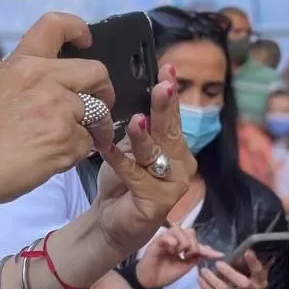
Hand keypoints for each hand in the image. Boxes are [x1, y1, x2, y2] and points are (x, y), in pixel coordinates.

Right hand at [0, 13, 116, 207]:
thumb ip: (6, 72)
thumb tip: (22, 67)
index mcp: (22, 64)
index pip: (55, 26)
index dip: (79, 28)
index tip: (86, 41)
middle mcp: (44, 80)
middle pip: (96, 72)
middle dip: (104, 90)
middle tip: (98, 106)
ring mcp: (58, 109)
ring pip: (97, 112)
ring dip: (91, 128)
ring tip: (70, 142)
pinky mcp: (67, 139)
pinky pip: (88, 142)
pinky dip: (77, 152)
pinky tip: (55, 158)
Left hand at [93, 64, 196, 256]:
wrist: (110, 220)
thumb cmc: (121, 180)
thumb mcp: (128, 148)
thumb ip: (136, 128)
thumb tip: (133, 96)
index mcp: (174, 146)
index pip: (172, 115)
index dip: (170, 93)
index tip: (167, 68)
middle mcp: (179, 163)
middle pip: (170, 131)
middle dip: (165, 107)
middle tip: (163, 85)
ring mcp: (172, 184)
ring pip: (155, 154)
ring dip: (144, 136)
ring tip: (138, 119)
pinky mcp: (156, 202)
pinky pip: (135, 176)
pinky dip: (121, 161)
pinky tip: (108, 148)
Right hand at [136, 227, 221, 288]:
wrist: (151, 281)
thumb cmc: (166, 274)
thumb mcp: (186, 266)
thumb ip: (196, 258)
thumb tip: (212, 252)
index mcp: (182, 245)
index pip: (196, 240)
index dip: (207, 248)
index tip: (218, 255)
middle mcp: (174, 240)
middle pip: (189, 231)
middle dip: (193, 243)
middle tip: (188, 255)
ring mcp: (165, 240)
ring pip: (179, 230)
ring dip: (183, 242)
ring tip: (179, 253)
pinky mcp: (156, 242)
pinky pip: (166, 235)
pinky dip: (172, 242)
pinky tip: (172, 251)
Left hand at [198, 251, 269, 288]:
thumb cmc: (251, 284)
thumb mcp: (255, 274)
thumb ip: (252, 263)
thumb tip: (250, 247)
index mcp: (260, 281)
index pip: (259, 271)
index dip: (253, 262)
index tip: (247, 251)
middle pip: (243, 283)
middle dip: (230, 273)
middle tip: (218, 263)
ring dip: (212, 280)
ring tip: (203, 270)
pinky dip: (207, 288)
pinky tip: (200, 280)